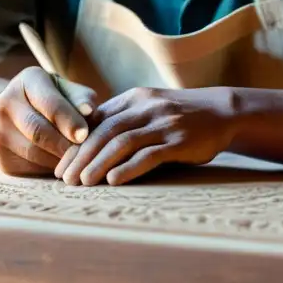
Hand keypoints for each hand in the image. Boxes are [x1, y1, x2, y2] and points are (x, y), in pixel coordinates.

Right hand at [0, 66, 98, 176]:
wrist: (18, 114)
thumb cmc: (55, 99)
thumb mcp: (68, 91)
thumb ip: (81, 98)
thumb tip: (89, 112)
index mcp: (28, 80)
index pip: (49, 104)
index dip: (69, 121)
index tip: (85, 135)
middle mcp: (5, 102)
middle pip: (38, 131)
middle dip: (65, 144)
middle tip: (85, 153)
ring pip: (34, 153)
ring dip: (60, 160)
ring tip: (78, 159)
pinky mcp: (2, 159)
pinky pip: (30, 169)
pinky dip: (50, 169)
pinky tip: (63, 165)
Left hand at [54, 87, 236, 186]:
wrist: (222, 111)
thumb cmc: (179, 115)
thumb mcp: (149, 108)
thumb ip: (123, 120)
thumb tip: (87, 143)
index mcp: (134, 98)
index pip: (96, 120)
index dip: (75, 142)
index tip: (60, 164)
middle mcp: (146, 108)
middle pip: (104, 132)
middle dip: (81, 156)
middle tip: (65, 179)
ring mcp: (163, 124)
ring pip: (122, 143)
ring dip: (99, 164)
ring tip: (83, 183)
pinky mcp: (179, 141)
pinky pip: (149, 155)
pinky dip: (129, 168)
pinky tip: (114, 181)